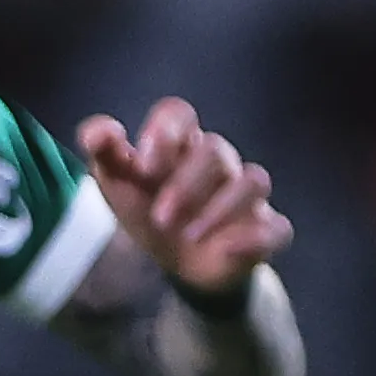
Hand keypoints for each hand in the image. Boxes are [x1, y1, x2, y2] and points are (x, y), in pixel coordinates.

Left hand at [74, 99, 292, 305]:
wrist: (175, 261)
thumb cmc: (147, 210)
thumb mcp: (118, 185)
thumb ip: (103, 153)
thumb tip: (98, 131)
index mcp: (178, 146)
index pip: (178, 114)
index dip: (165, 131)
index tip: (144, 163)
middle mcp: (217, 163)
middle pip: (215, 149)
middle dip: (186, 183)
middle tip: (161, 217)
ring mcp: (244, 196)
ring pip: (253, 181)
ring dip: (221, 208)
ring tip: (188, 235)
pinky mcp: (264, 229)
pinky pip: (277, 227)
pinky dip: (257, 237)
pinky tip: (228, 248)